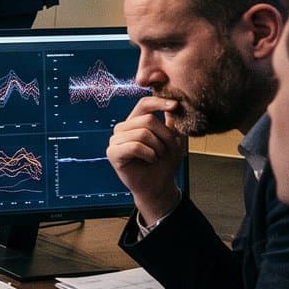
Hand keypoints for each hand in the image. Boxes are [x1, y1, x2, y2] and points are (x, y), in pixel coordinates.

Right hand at [107, 96, 186, 221]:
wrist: (159, 186)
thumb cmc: (165, 163)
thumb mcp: (174, 140)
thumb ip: (172, 122)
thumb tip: (174, 102)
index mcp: (135, 122)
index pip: (144, 104)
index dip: (159, 102)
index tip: (175, 106)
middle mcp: (123, 128)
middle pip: (147, 119)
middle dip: (164, 136)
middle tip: (166, 150)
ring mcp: (115, 140)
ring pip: (142, 133)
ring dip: (157, 147)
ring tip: (157, 156)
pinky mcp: (112, 152)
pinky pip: (135, 146)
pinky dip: (148, 154)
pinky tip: (150, 160)